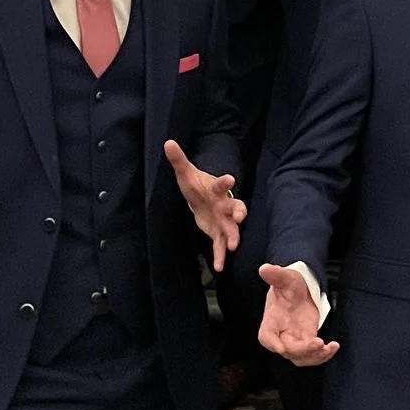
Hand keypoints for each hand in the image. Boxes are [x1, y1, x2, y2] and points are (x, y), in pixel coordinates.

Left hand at [163, 138, 245, 268]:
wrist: (202, 198)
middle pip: (235, 207)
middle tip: (241, 217)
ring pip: (232, 228)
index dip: (225, 181)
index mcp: (216, 189)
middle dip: (239, 212)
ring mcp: (224, 220)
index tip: (230, 178)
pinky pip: (221, 245)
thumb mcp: (185, 173)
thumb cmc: (196, 184)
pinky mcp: (218, 233)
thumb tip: (168, 142)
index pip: (223, 184)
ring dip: (233, 236)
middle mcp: (224, 205)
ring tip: (234, 246)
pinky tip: (219, 267)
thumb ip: (178, 160)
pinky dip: (221, 255)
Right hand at [257, 262, 338, 364]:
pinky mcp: (307, 341)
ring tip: (329, 348)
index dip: (271, 343)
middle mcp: (281, 333)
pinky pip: (312, 354)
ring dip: (314, 357)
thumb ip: (276, 275)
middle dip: (302, 350)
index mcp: (272, 319)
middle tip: (317, 343)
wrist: (299, 290)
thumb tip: (265, 268)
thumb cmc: (289, 284)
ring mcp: (294, 339)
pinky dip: (323, 354)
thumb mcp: (285, 277)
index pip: (266, 336)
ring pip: (300, 357)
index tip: (281, 348)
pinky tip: (333, 346)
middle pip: (287, 350)